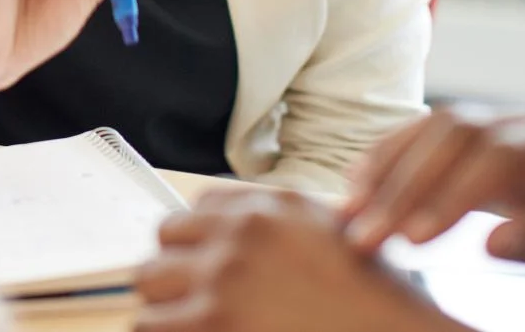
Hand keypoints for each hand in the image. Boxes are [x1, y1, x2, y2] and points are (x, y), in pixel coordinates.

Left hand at [135, 188, 459, 331]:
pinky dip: (163, 331)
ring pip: (149, 279)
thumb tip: (229, 235)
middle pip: (166, 235)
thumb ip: (281, 228)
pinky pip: (152, 323)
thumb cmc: (375, 305)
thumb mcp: (333, 239)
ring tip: (187, 323)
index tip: (202, 263)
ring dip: (164, 303)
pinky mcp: (212, 320)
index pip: (199, 206)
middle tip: (192, 298)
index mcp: (274, 207)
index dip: (198, 241)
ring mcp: (224, 275)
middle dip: (176, 268)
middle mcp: (244, 232)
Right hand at [340, 105, 524, 303]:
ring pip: (444, 127)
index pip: (501, 154)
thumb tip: (488, 242)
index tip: (409, 238)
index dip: (448, 193)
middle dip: (405, 180)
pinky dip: (404, 159)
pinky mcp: (512, 145)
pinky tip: (367, 185)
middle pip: (461, 130)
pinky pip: (448, 141)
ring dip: (393, 165)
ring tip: (348, 208)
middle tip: (362, 232)